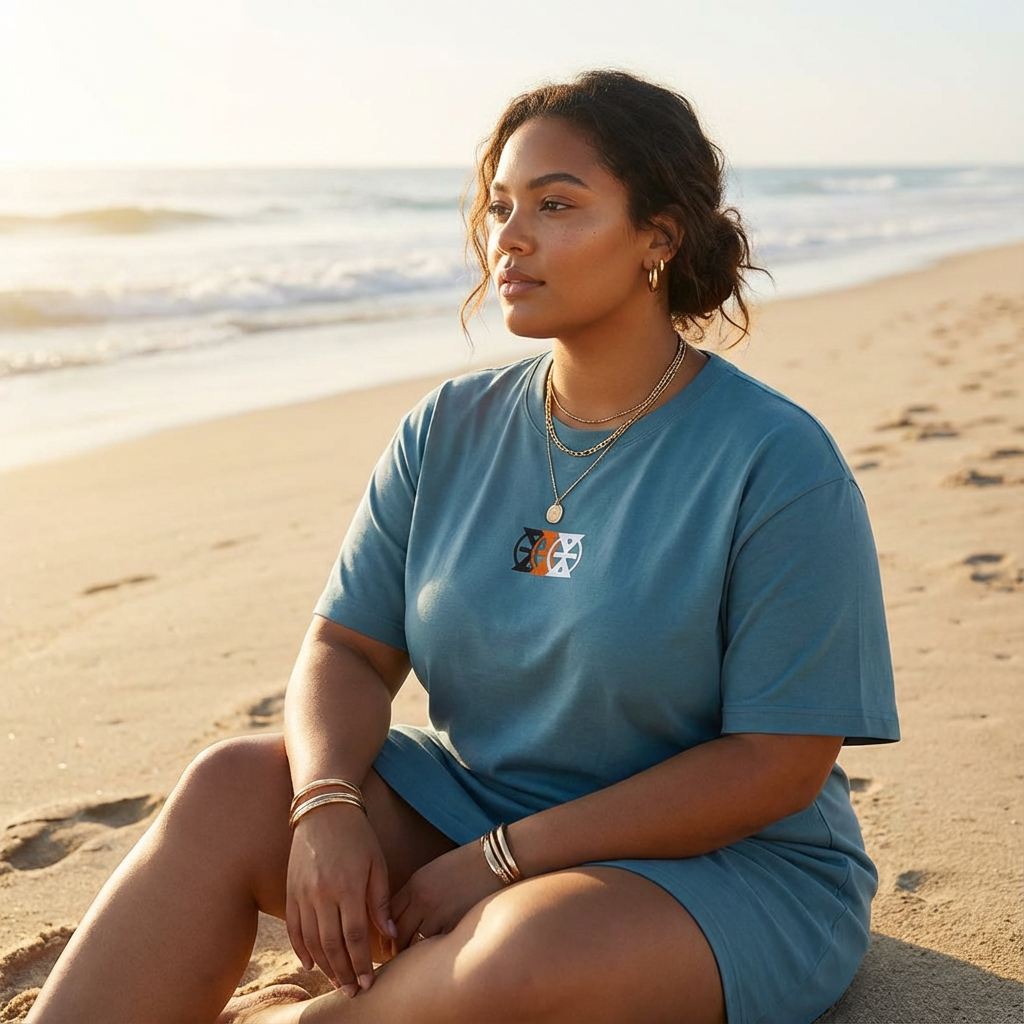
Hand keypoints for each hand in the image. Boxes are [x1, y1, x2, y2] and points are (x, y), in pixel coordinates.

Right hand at [285, 804, 396, 996]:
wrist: (324, 808)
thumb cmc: (358, 836)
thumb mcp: (376, 864)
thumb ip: (380, 902)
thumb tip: (390, 936)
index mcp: (348, 886)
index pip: (354, 937)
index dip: (361, 964)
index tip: (369, 983)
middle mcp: (322, 893)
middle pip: (332, 945)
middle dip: (343, 973)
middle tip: (352, 992)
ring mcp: (303, 893)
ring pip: (312, 941)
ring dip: (325, 966)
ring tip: (336, 982)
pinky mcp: (290, 891)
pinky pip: (294, 928)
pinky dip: (301, 949)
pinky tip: (311, 964)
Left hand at [390, 838, 504, 948]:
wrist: (499, 861)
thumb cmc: (469, 866)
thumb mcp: (436, 872)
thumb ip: (418, 893)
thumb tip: (407, 917)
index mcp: (416, 884)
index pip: (389, 914)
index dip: (387, 930)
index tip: (390, 941)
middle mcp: (423, 900)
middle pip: (398, 933)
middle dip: (396, 948)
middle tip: (398, 958)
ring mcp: (440, 914)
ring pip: (414, 945)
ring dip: (412, 956)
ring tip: (415, 964)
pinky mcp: (457, 926)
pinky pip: (436, 948)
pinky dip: (433, 956)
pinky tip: (436, 959)